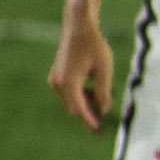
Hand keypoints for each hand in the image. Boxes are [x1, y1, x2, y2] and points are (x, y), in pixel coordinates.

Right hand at [47, 6, 112, 127]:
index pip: (79, 108)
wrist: (78, 28)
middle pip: (73, 107)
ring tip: (104, 105)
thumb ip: (104, 91)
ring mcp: (55, 80)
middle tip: (100, 129)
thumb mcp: (104, 69)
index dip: (89, 120)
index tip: (98, 131)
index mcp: (68, 81)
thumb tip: (104, 110)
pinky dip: (82, 96)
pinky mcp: (57, 77)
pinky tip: (96, 94)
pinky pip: (69, 93)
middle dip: (87, 116)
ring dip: (86, 105)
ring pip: (71, 101)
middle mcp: (58, 83)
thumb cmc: (94, 46)